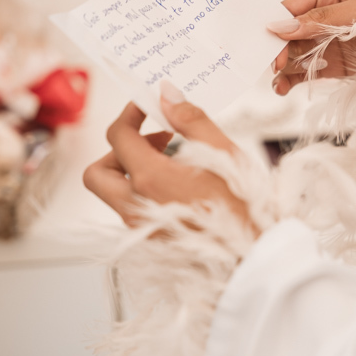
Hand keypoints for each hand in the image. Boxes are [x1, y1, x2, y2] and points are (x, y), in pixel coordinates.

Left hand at [83, 83, 253, 230]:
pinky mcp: (151, 242)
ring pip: (113, 194)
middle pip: (98, 172)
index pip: (117, 137)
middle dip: (118, 150)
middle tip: (153, 141)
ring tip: (172, 162)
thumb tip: (166, 95)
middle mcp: (136, 208)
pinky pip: (130, 211)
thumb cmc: (246, 209)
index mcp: (151, 180)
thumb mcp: (224, 154)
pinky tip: (177, 185)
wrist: (257, 259)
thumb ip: (190, 120)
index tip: (146, 108)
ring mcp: (141, 229)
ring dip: (130, 171)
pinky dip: (142, 191)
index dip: (129, 115)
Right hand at [267, 0, 355, 95]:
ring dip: (281, 68)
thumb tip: (281, 27)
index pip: (291, 7)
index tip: (267, 42)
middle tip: (275, 66)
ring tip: (277, 83)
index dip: (276, 24)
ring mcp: (325, 42)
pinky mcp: (332, 64)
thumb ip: (322, 21)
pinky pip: (305, 70)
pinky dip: (292, 79)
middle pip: (287, 32)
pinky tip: (284, 87)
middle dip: (277, 49)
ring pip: (292, 53)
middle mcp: (322, 16)